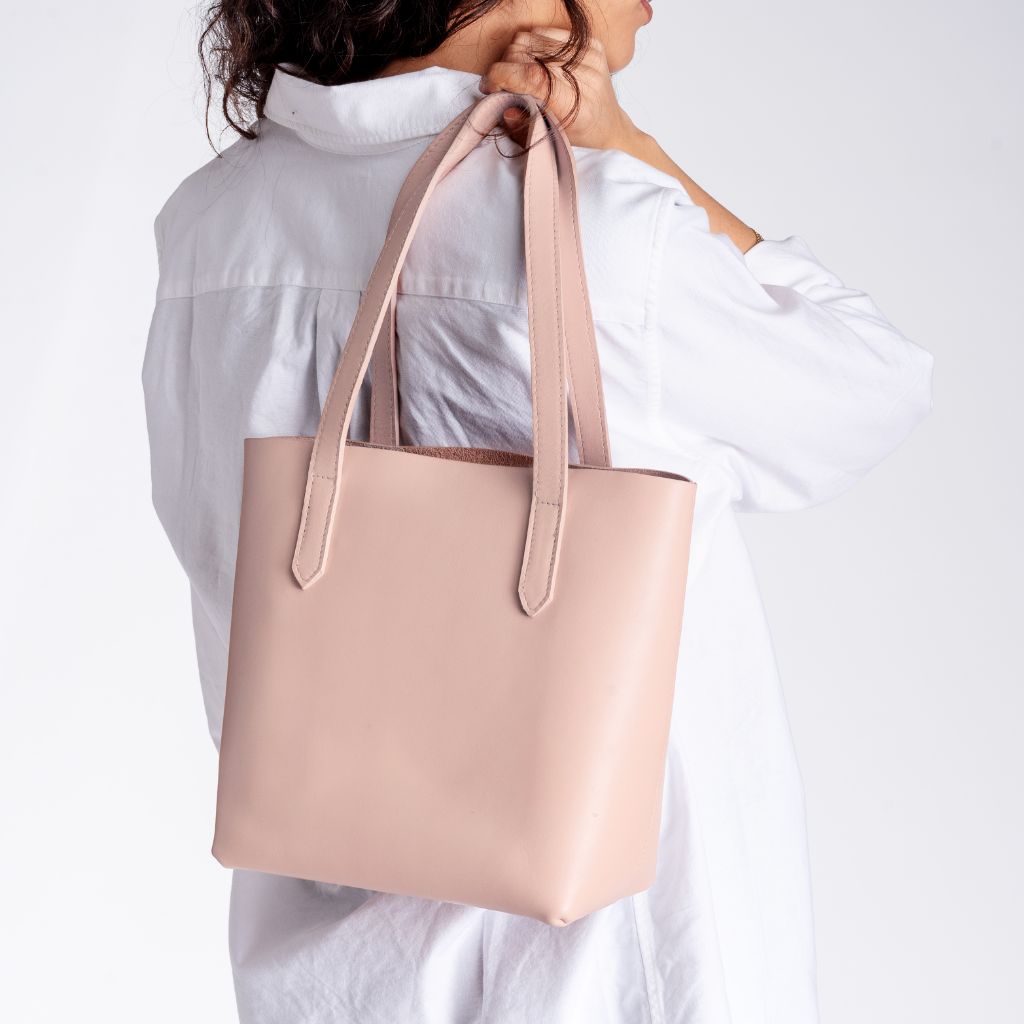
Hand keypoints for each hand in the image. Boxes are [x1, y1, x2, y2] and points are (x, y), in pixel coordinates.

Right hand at [479, 27, 637, 150]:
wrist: (608, 127)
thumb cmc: (578, 138)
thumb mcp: (547, 140)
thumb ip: (522, 125)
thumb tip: (501, 105)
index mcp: (577, 106)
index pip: (532, 76)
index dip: (502, 76)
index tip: (489, 86)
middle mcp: (585, 76)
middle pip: (526, 53)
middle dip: (505, 67)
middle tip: (503, 86)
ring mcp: (589, 55)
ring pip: (531, 39)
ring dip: (515, 56)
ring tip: (517, 76)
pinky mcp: (589, 42)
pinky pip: (544, 32)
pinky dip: (531, 46)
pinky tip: (532, 63)